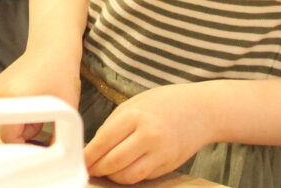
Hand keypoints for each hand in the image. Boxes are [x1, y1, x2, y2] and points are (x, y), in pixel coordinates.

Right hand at [0, 50, 81, 142]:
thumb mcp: (66, 110)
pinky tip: (32, 100)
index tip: (42, 145)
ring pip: (6, 120)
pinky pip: (5, 110)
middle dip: (26, 132)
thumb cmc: (62, 76)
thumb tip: (58, 160)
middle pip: (7, 130)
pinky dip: (17, 112)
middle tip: (45, 121)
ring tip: (40, 109)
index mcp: (12, 99)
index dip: (26, 147)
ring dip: (22, 123)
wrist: (52, 48)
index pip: (9, 137)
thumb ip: (59, 138)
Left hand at [85, 83, 216, 182]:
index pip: (103, 142)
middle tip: (88, 168)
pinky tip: (122, 170)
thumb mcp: (132, 105)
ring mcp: (161, 153)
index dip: (87, 155)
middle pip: (113, 162)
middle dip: (97, 168)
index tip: (78, 160)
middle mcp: (148, 136)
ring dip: (112, 176)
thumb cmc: (163, 103)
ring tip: (104, 170)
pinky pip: (143, 177)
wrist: (202, 110)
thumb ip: (113, 126)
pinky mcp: (169, 165)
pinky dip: (129, 176)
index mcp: (134, 116)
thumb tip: (93, 147)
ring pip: (128, 176)